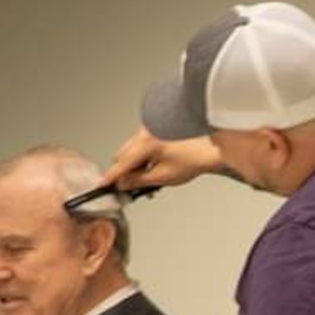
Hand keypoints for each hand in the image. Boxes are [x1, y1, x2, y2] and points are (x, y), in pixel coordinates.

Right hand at [102, 127, 223, 189]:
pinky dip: (144, 156)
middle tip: (133, 186)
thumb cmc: (193, 159)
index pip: (121, 164)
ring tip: (151, 178)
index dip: (111, 177)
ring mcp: (150, 128)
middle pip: (122, 155)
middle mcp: (144, 133)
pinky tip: (156, 165)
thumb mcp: (163, 177)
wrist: (211, 148)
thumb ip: (139, 181)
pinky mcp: (156, 128)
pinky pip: (142, 143)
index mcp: (145, 144)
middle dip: (125, 171)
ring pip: (131, 149)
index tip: (103, 184)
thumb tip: (123, 183)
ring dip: (136, 164)